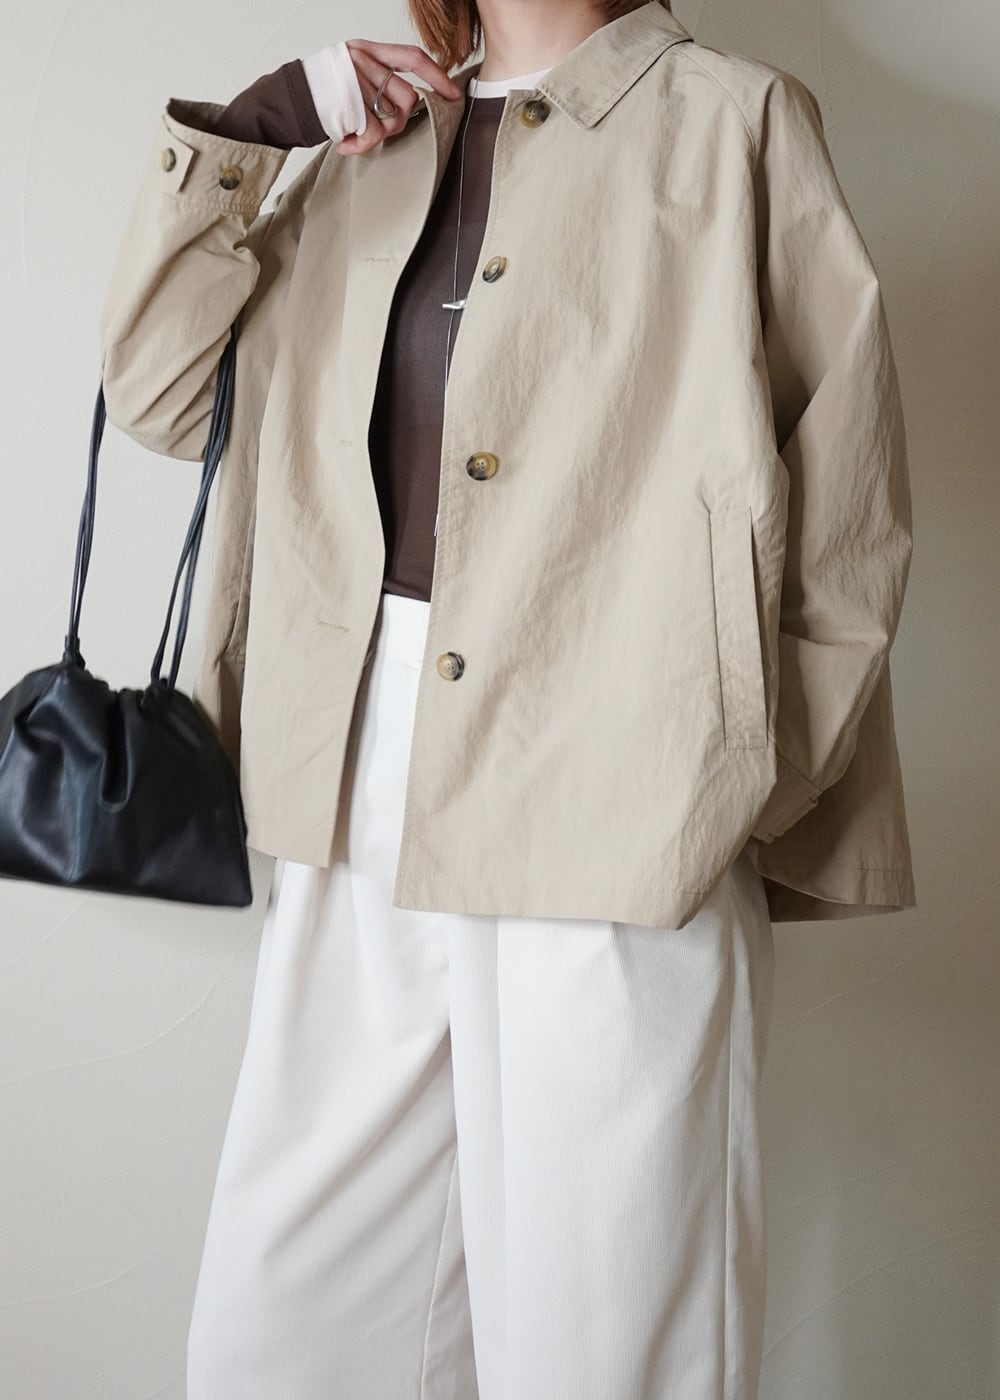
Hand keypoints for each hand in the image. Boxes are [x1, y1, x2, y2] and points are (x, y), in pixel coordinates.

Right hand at [335, 40, 462, 154]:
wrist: (287, 103)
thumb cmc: (324, 98)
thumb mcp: (354, 78)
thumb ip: (381, 83)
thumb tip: (414, 103)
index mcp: (368, 50)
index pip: (412, 57)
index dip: (436, 76)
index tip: (453, 94)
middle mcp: (364, 59)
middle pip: (407, 97)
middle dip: (400, 121)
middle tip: (380, 130)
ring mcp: (357, 78)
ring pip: (394, 117)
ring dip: (379, 135)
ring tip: (356, 135)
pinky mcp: (351, 101)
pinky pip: (374, 132)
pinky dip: (362, 145)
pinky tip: (346, 144)